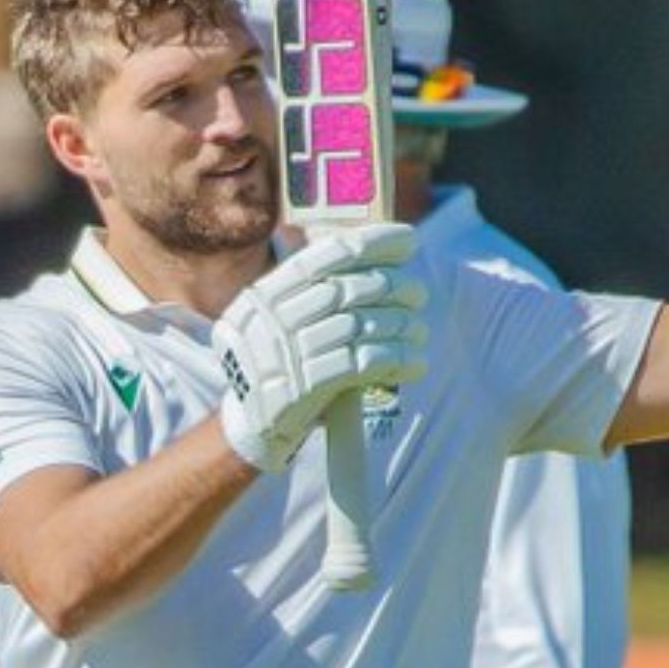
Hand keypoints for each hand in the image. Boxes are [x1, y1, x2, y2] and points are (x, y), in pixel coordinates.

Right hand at [214, 223, 428, 470]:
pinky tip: (415, 361)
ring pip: (359, 325)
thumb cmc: (276, 367)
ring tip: (418, 330)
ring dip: (399, 325)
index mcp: (265, 295)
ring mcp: (286, 354)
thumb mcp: (273, 322)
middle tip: (418, 293)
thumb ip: (309, 291)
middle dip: (392, 287)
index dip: (373, 242)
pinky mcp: (305, 388)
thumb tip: (365, 251)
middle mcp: (271, 319)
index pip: (326, 255)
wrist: (250, 427)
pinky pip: (362, 363)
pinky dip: (395, 359)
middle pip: (347, 289)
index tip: (408, 240)